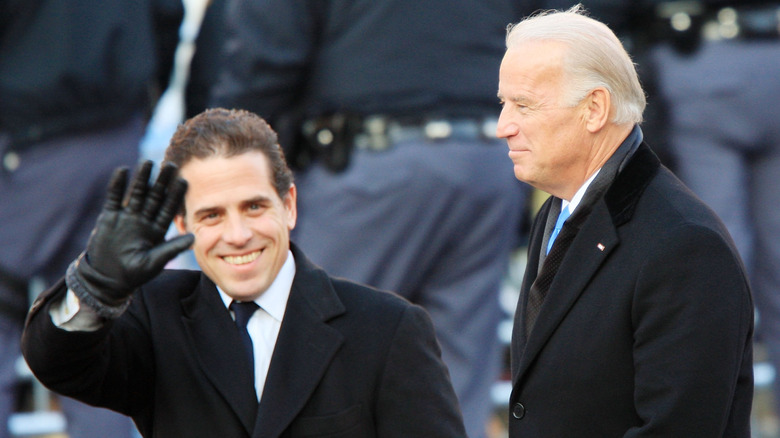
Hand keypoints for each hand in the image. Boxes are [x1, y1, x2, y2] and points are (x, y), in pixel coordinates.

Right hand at [66, 161, 194, 317]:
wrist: (106, 278)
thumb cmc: (133, 274)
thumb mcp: (154, 262)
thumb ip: (172, 248)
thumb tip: (193, 238)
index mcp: (157, 230)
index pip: (169, 209)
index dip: (176, 195)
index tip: (185, 181)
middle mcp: (144, 220)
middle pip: (155, 197)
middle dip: (162, 182)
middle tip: (171, 165)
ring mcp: (127, 217)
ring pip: (136, 194)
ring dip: (142, 179)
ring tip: (148, 163)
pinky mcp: (109, 217)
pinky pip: (114, 198)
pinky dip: (117, 185)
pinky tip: (123, 171)